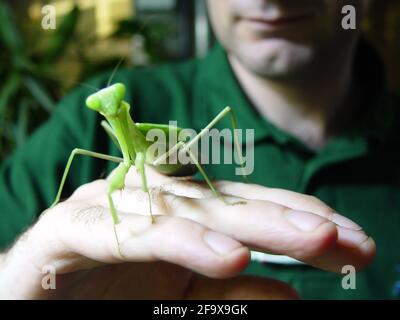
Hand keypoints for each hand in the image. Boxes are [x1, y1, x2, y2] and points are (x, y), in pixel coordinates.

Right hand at [0, 166, 374, 298]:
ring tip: (309, 243)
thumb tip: (290, 296)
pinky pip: (129, 230)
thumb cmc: (107, 294)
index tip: (356, 242)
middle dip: (289, 221)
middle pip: (227, 205)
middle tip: (347, 237)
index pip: (248, 209)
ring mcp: (113, 207)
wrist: (33, 292)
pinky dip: (178, 240)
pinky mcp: (72, 226)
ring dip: (248, 228)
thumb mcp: (183, 299)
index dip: (301, 221)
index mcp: (178, 215)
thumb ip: (231, 294)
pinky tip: (225, 257)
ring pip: (186, 210)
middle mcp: (152, 201)